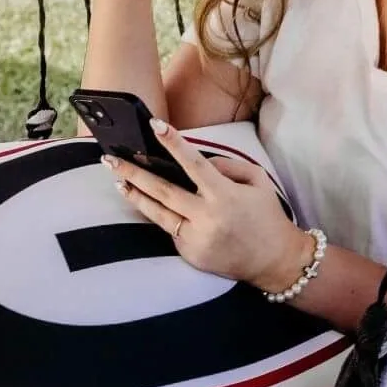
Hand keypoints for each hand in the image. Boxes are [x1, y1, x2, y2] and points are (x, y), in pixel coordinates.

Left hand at [107, 123, 314, 291]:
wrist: (275, 262)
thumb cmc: (267, 217)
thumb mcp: (258, 182)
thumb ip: (228, 166)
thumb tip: (199, 161)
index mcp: (225, 196)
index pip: (193, 163)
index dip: (173, 143)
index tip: (155, 125)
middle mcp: (207, 217)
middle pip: (162, 190)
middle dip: (133, 172)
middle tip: (110, 158)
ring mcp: (196, 238)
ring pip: (157, 213)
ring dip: (135, 196)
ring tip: (118, 180)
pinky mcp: (190, 254)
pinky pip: (171, 230)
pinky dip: (163, 216)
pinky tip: (151, 205)